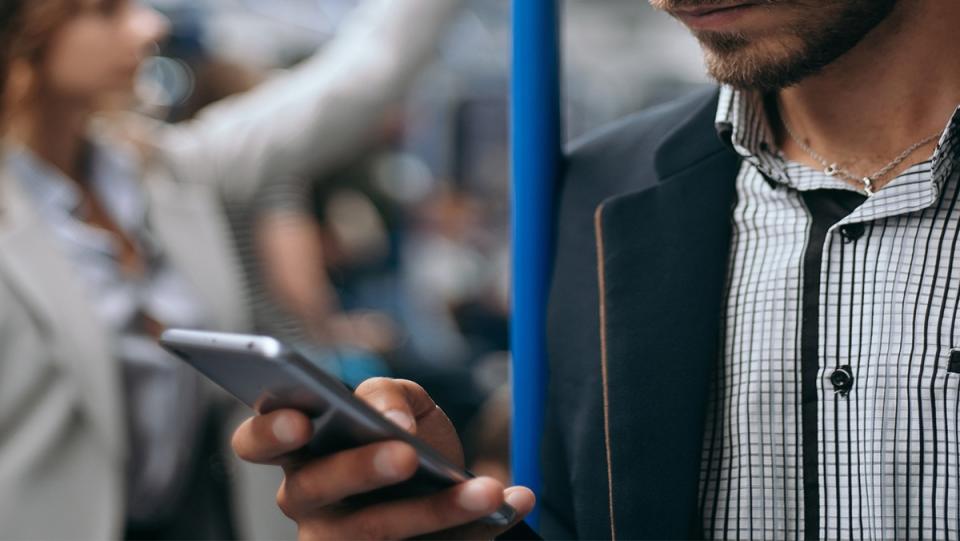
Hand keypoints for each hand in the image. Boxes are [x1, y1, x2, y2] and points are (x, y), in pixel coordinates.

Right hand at [231, 377, 535, 539]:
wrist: (452, 483)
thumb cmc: (409, 434)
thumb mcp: (401, 403)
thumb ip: (387, 394)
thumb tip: (390, 423)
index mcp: (300, 449)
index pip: (254, 441)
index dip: (268, 432)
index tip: (301, 421)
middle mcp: (309, 500)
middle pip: (314, 490)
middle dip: (361, 470)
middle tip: (406, 454)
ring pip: (375, 532)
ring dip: (437, 510)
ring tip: (487, 489)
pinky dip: (478, 529)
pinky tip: (514, 501)